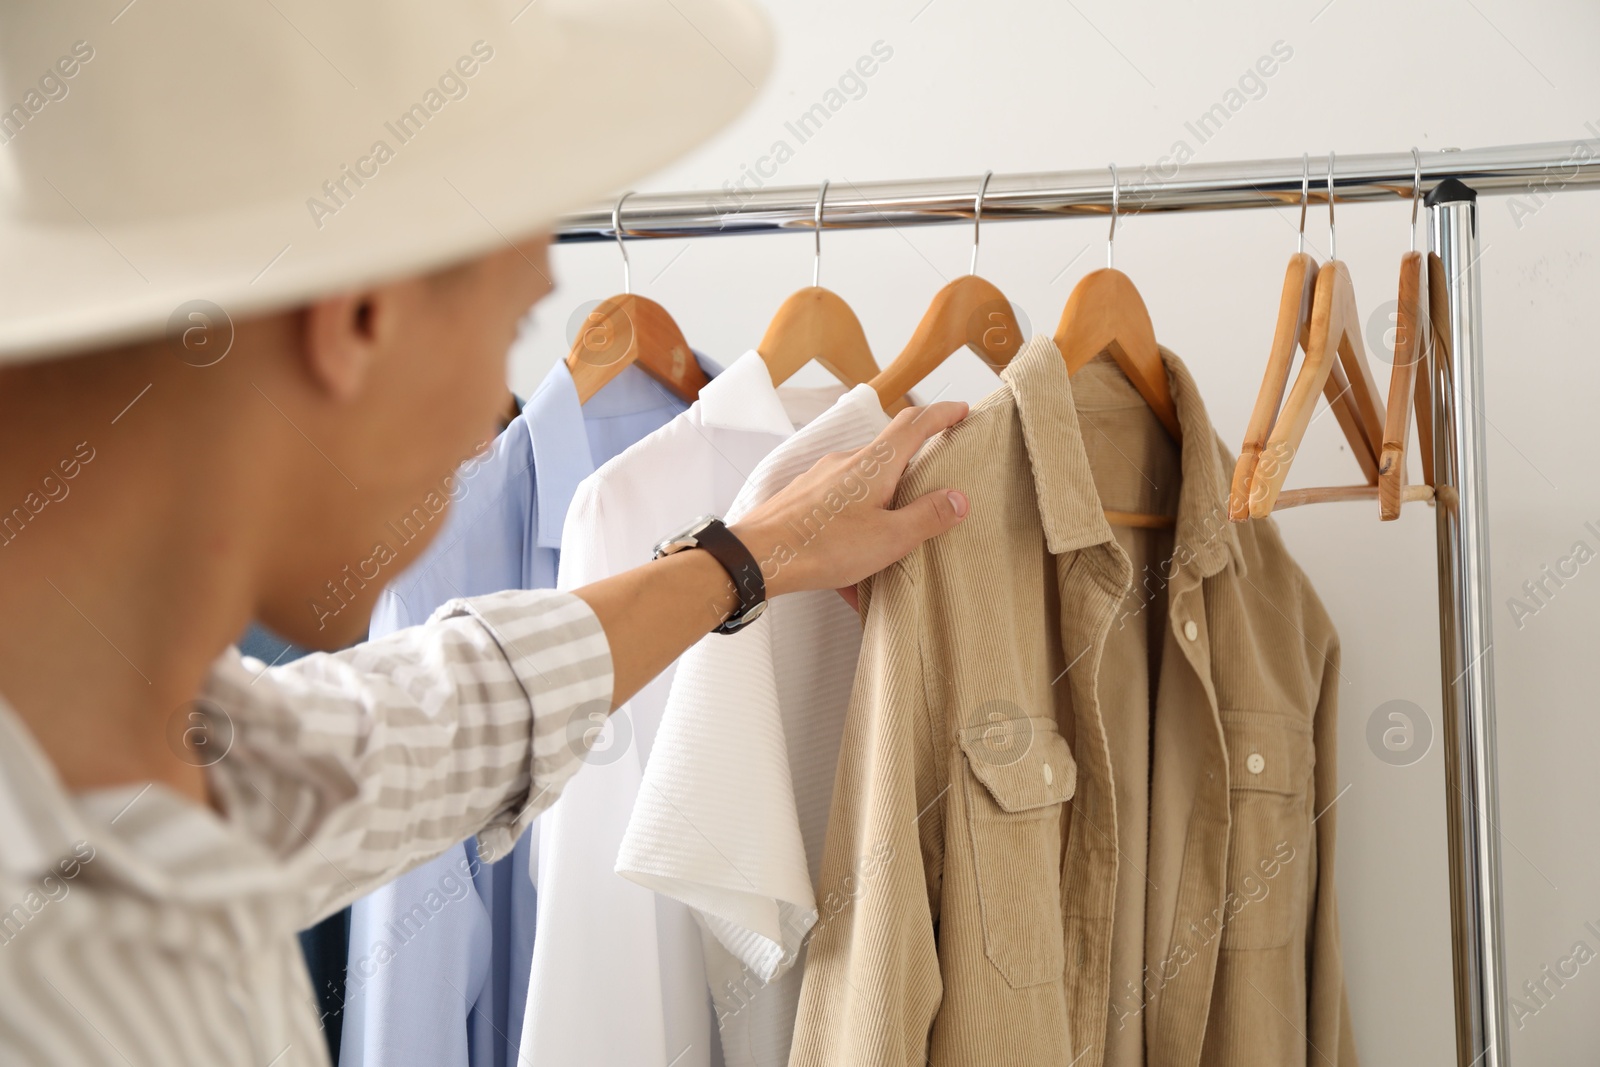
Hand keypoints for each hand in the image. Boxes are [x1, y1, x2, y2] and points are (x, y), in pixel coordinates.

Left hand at [729, 401, 969, 607]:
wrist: (757, 556)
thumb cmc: (822, 545)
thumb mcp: (888, 538)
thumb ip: (926, 517)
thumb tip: (959, 499)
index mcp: (874, 464)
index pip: (915, 424)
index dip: (942, 414)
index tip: (962, 411)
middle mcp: (846, 462)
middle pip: (889, 455)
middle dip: (913, 469)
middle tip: (934, 489)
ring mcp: (821, 479)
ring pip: (863, 487)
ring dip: (882, 511)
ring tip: (891, 550)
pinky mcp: (803, 498)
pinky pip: (839, 511)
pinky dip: (854, 533)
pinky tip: (853, 575)